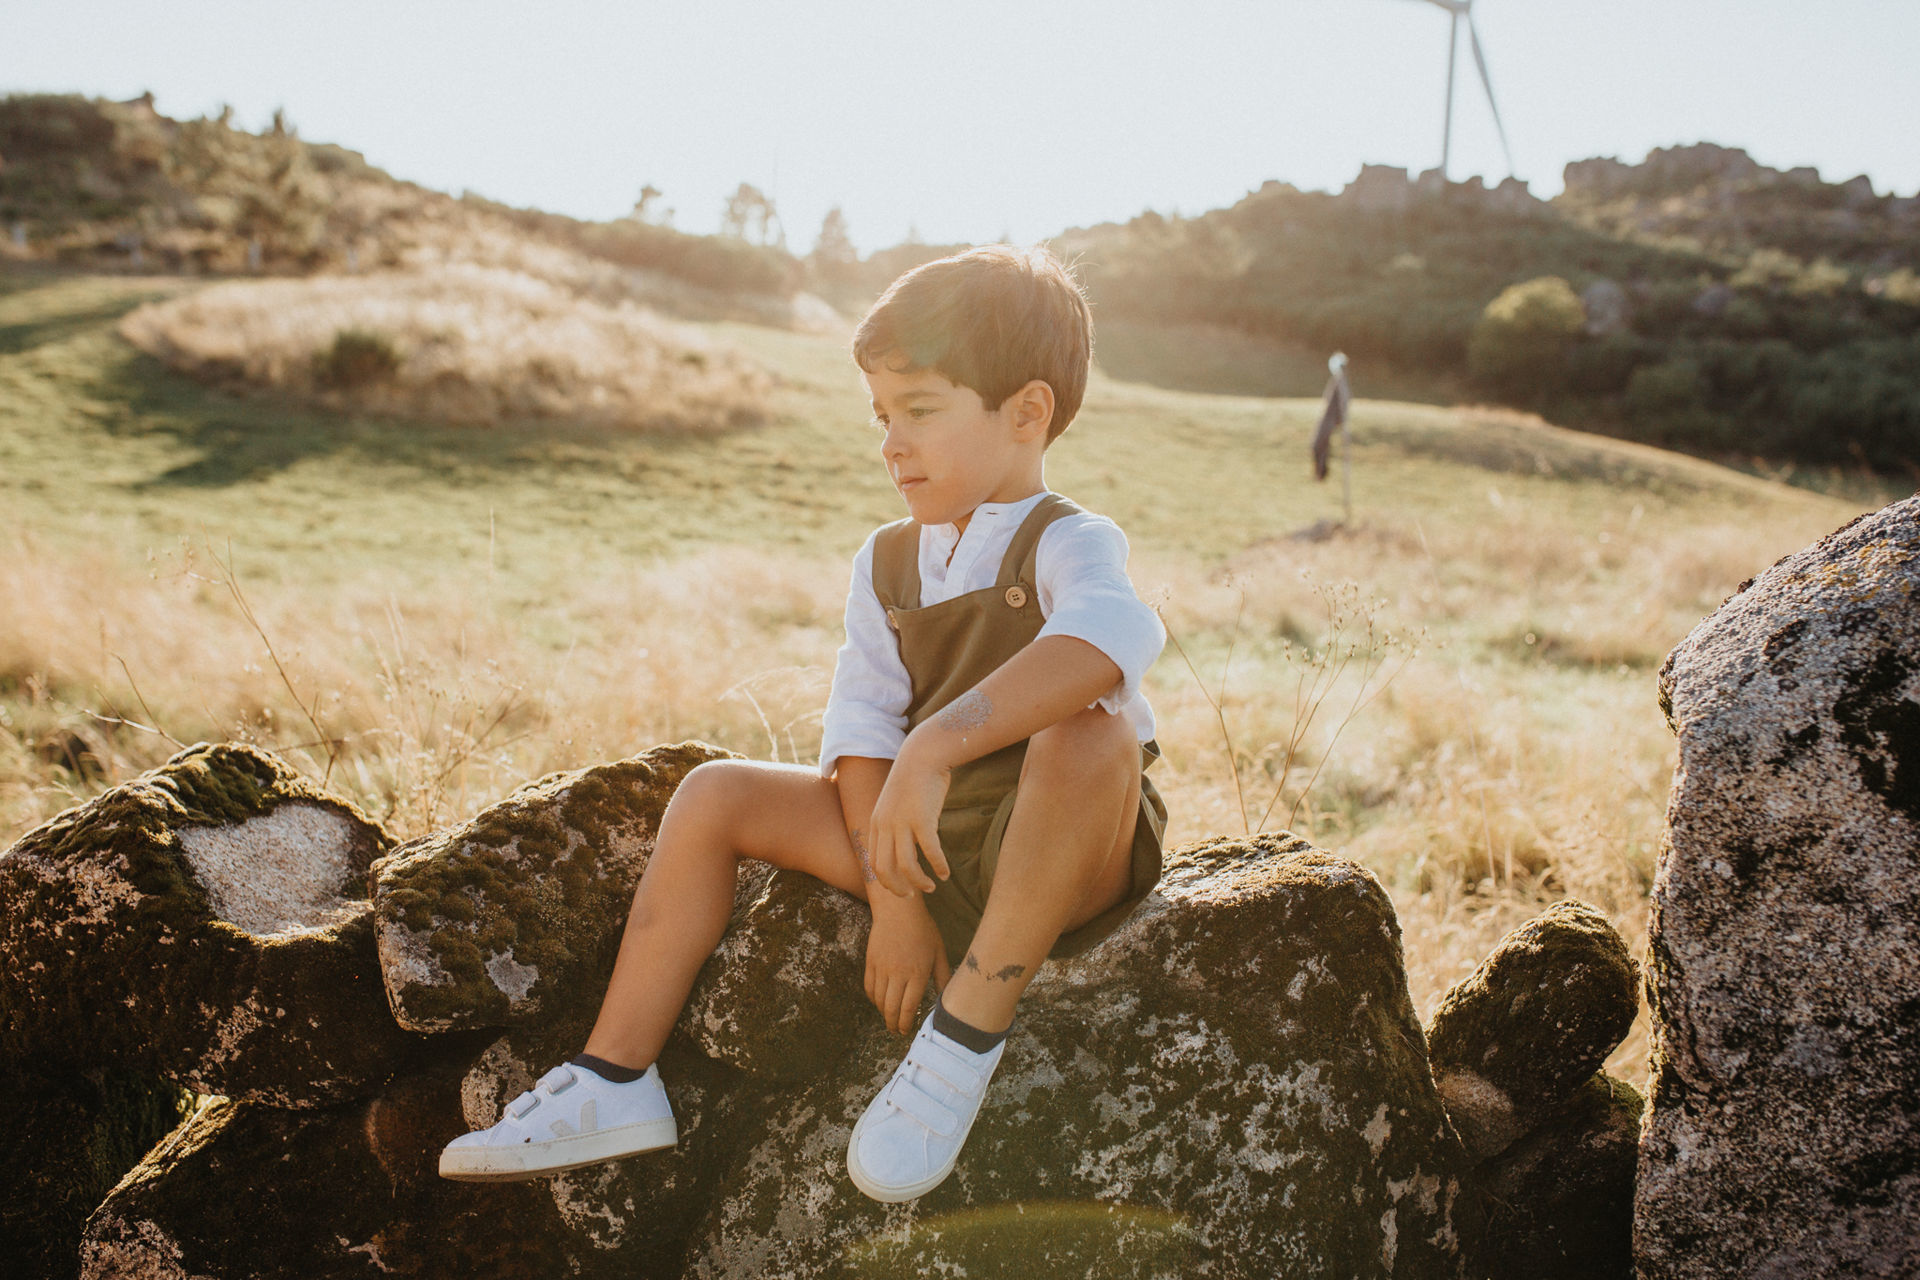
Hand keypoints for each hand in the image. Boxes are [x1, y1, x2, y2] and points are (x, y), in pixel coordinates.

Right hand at [865, 899, 952, 1034]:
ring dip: (883, 1013)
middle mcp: (898, 973)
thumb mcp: (939, 952)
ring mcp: (882, 968)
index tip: (906, 1031)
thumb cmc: (923, 930)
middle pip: (891, 1008)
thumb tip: (947, 998)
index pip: (908, 1007)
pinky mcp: (871, 962)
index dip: (906, 1023)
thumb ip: (943, 977)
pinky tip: (879, 1002)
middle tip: (896, 1031)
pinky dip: (873, 999)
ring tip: (889, 1018)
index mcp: (917, 973)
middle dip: (893, 1024)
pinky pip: (869, 987)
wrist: (898, 910)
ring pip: (879, 1000)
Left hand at [867, 741, 951, 895]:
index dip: (886, 882)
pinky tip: (946, 874)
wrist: (923, 755)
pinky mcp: (922, 819)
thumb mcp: (897, 804)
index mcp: (877, 823)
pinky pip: (930, 852)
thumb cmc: (914, 780)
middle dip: (898, 889)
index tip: (902, 889)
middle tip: (913, 896)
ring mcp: (902, 823)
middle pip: (884, 870)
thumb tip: (908, 847)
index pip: (874, 863)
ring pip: (906, 866)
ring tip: (932, 887)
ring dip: (919, 882)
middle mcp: (885, 825)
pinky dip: (938, 866)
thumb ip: (897, 825)